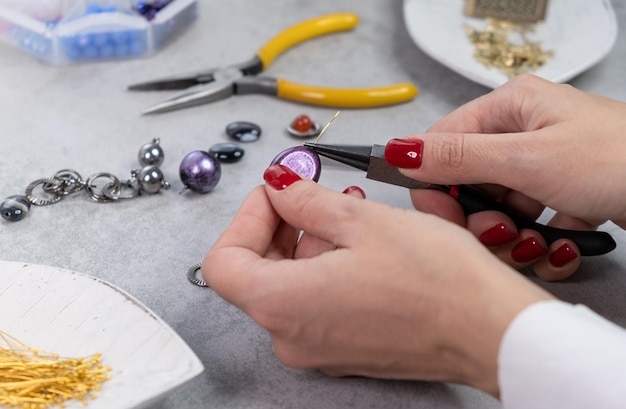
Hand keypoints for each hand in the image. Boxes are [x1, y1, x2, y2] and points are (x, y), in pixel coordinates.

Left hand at [203, 164, 552, 395]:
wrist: (491, 332)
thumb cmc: (438, 283)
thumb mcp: (362, 221)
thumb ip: (304, 201)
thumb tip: (278, 186)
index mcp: (283, 305)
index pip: (225, 259)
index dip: (246, 217)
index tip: (277, 193)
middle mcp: (292, 337)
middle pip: (254, 272)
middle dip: (279, 225)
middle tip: (310, 194)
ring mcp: (317, 349)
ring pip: (287, 285)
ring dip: (307, 243)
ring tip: (347, 214)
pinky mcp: (343, 350)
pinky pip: (314, 303)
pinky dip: (325, 268)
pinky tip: (359, 244)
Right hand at [389, 74, 625, 280]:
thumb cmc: (618, 159)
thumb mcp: (526, 159)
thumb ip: (456, 157)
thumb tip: (398, 151)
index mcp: (509, 108)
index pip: (441, 146)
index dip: (435, 187)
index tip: (445, 220)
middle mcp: (522, 133)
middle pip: (468, 184)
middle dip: (482, 219)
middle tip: (503, 233)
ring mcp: (542, 166)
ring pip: (497, 209)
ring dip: (514, 237)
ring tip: (542, 241)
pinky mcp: (560, 195)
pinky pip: (527, 222)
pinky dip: (539, 242)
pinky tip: (561, 244)